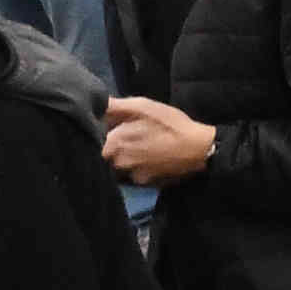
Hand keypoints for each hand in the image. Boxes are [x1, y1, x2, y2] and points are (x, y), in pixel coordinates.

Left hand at [100, 95, 221, 182]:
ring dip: (121, 158)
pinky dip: (135, 167)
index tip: (103, 129)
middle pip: (102, 157)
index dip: (95, 135)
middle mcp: (118, 164)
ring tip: (138, 148)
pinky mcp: (144, 185)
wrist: (199, 150)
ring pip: (116, 167)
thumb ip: (113, 106)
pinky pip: (131, 175)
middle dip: (108, 147)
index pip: (91, 142)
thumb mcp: (143, 106)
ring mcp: (131, 177)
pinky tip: (148, 158)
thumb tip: (92, 105)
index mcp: (114, 144)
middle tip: (123, 137)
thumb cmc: (170, 125)